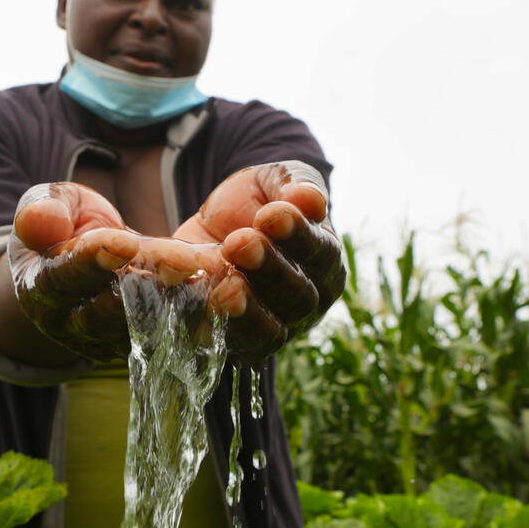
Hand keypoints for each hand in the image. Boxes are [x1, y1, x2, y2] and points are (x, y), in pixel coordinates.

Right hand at [9, 182, 227, 360]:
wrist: (84, 256)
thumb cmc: (65, 222)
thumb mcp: (52, 204)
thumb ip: (45, 209)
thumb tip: (38, 222)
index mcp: (40, 289)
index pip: (62, 277)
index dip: (90, 261)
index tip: (123, 241)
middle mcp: (70, 325)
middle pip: (106, 310)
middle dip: (145, 286)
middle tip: (182, 264)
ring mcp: (106, 341)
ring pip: (143, 328)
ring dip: (178, 305)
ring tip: (208, 279)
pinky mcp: (141, 346)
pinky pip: (170, 335)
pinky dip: (196, 316)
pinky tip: (223, 296)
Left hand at [174, 161, 345, 363]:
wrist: (210, 225)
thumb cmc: (254, 202)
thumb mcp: (272, 181)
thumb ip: (293, 183)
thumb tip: (310, 198)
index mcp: (324, 259)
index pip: (320, 252)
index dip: (298, 235)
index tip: (272, 215)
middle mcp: (307, 300)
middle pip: (297, 295)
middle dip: (268, 268)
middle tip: (239, 243)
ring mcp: (275, 326)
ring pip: (270, 329)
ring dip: (248, 309)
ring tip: (226, 287)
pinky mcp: (239, 343)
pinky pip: (235, 346)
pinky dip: (220, 330)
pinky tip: (205, 310)